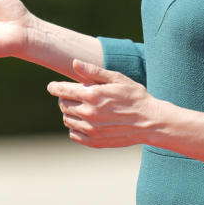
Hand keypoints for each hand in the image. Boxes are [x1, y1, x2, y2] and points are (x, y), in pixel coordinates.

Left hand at [47, 59, 162, 148]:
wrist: (151, 122)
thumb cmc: (135, 96)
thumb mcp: (116, 79)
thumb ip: (93, 71)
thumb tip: (74, 63)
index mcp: (92, 95)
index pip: (62, 90)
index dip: (55, 87)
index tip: (52, 86)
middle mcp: (89, 113)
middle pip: (62, 105)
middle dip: (64, 98)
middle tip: (73, 96)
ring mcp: (91, 129)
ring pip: (67, 120)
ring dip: (70, 113)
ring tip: (82, 108)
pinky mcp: (95, 142)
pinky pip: (74, 135)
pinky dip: (75, 128)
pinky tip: (85, 122)